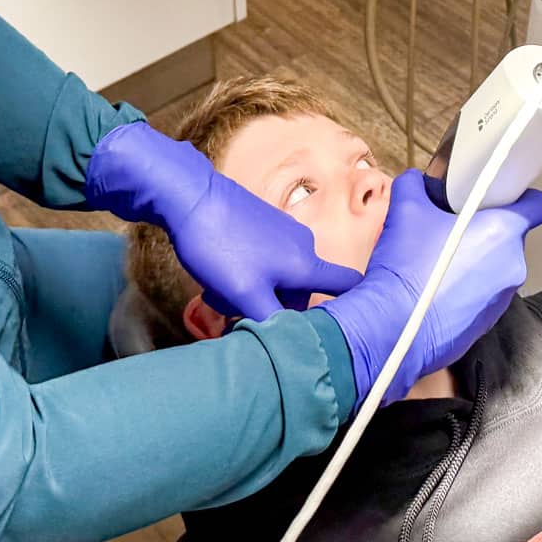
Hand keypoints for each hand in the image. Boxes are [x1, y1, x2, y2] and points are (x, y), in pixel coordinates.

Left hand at [85, 122, 360, 317]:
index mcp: (306, 264)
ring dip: (255, 292)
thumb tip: (294, 344)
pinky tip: (219, 275)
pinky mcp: (264, 224)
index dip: (350, 305)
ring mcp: (284, 232)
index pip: (347, 285)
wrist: (191, 197)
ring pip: (279, 278)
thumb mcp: (245, 295)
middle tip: (237, 314)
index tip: (340, 324)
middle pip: (301, 291)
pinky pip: (266, 261)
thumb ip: (273, 322)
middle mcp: (303, 246)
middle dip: (274, 307)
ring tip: (219, 295)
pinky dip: (248, 273)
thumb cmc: (219, 247)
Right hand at [321, 170, 541, 404]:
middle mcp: (512, 265)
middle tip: (452, 228)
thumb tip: (416, 183)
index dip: (521, 196)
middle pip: (510, 235)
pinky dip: (467, 287)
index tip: (503, 196)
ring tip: (440, 259)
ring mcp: (502, 297)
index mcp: (503, 232)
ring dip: (475, 259)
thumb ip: (416, 185)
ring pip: (496, 266)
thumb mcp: (405, 210)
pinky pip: (484, 294)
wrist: (394, 328)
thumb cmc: (407, 272)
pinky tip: (438, 285)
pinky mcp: (487, 321)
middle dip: (483, 229)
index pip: (538, 205)